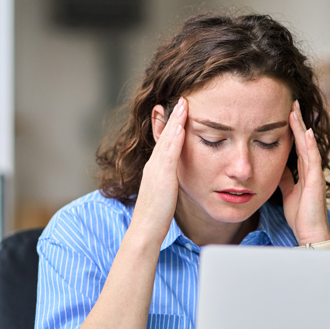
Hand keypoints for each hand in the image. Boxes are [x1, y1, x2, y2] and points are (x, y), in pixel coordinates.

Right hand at [131, 97, 185, 241]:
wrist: (145, 230)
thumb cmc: (155, 218)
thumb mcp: (163, 196)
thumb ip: (167, 185)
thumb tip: (173, 182)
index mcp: (155, 170)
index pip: (164, 143)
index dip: (170, 126)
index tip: (179, 110)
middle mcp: (153, 166)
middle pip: (164, 136)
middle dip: (172, 116)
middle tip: (181, 98)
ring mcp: (156, 170)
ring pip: (166, 139)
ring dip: (175, 120)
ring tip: (184, 103)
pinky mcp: (162, 176)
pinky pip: (169, 152)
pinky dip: (175, 137)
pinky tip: (182, 125)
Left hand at [279, 100, 329, 244]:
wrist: (309, 232)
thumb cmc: (300, 216)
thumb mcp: (288, 193)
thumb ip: (285, 179)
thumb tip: (276, 167)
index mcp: (303, 172)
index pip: (297, 146)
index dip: (293, 130)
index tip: (286, 114)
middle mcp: (311, 170)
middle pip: (303, 140)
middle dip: (297, 122)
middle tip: (292, 103)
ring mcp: (315, 174)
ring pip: (308, 145)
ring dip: (302, 127)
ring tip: (296, 110)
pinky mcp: (316, 180)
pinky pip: (313, 159)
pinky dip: (310, 145)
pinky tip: (307, 132)